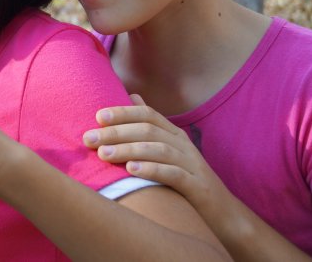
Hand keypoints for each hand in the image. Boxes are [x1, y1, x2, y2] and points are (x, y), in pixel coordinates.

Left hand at [82, 94, 223, 209]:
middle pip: (148, 130)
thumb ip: (149, 125)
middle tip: (89, 138)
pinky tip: (132, 170)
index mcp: (173, 134)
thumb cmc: (185, 180)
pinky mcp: (198, 186)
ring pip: (159, 149)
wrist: (222, 214)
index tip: (98, 117)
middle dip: (116, 132)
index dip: (123, 113)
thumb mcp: (167, 150)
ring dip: (128, 150)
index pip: (147, 114)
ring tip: (103, 154)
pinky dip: (152, 170)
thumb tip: (131, 96)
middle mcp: (183, 144)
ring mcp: (192, 164)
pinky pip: (174, 174)